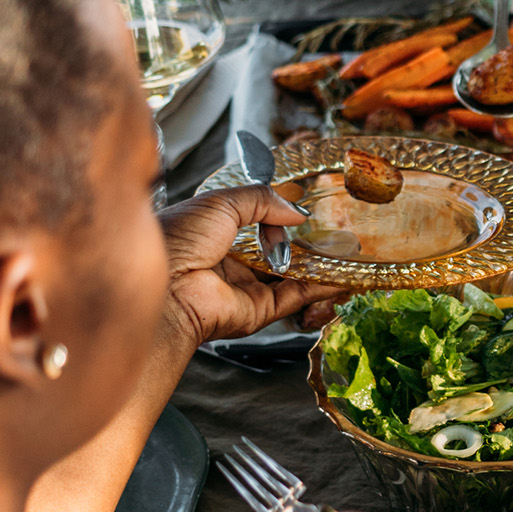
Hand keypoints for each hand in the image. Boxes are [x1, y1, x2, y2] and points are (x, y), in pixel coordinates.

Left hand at [157, 185, 342, 347]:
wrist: (167, 286)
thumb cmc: (177, 240)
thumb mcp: (221, 202)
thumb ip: (261, 200)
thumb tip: (296, 210)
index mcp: (212, 234)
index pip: (252, 222)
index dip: (277, 215)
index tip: (301, 208)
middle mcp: (229, 263)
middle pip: (275, 252)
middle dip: (303, 243)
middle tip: (330, 231)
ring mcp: (246, 289)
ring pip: (291, 276)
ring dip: (317, 265)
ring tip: (345, 251)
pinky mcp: (260, 311)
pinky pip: (297, 296)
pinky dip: (320, 286)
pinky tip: (340, 274)